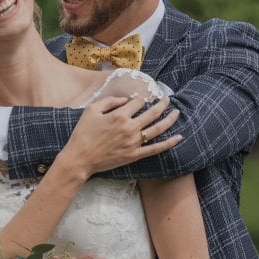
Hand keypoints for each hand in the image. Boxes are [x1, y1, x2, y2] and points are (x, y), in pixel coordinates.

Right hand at [65, 95, 181, 173]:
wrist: (79, 159)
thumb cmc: (82, 134)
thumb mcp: (91, 111)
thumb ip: (109, 101)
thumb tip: (125, 99)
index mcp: (119, 115)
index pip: (137, 102)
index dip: (140, 99)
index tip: (140, 99)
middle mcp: (130, 127)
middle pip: (152, 112)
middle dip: (162, 104)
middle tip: (167, 99)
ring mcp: (134, 142)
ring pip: (158, 128)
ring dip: (170, 119)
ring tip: (177, 113)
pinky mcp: (134, 155)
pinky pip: (156, 148)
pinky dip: (169, 143)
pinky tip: (179, 137)